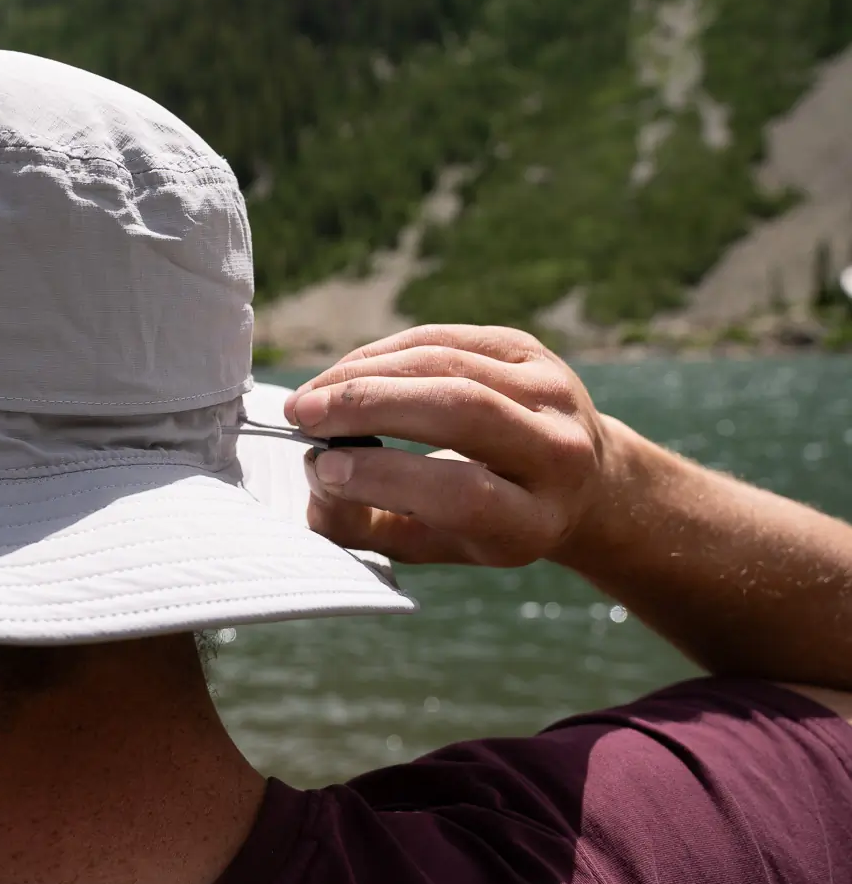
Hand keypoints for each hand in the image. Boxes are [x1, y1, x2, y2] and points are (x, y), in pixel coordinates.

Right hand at [284, 325, 614, 566]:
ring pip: (443, 364)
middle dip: (368, 407)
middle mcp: (559, 450)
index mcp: (537, 519)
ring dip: (362, 374)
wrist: (579, 480)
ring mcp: (550, 388)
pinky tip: (343, 375)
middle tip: (303, 416)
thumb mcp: (434, 545)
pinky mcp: (527, 348)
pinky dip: (380, 355)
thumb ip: (368, 526)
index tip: (324, 469)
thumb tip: (317, 479)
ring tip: (310, 397)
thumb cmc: (486, 521)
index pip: (462, 492)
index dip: (386, 478)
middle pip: (459, 410)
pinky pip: (440, 338)